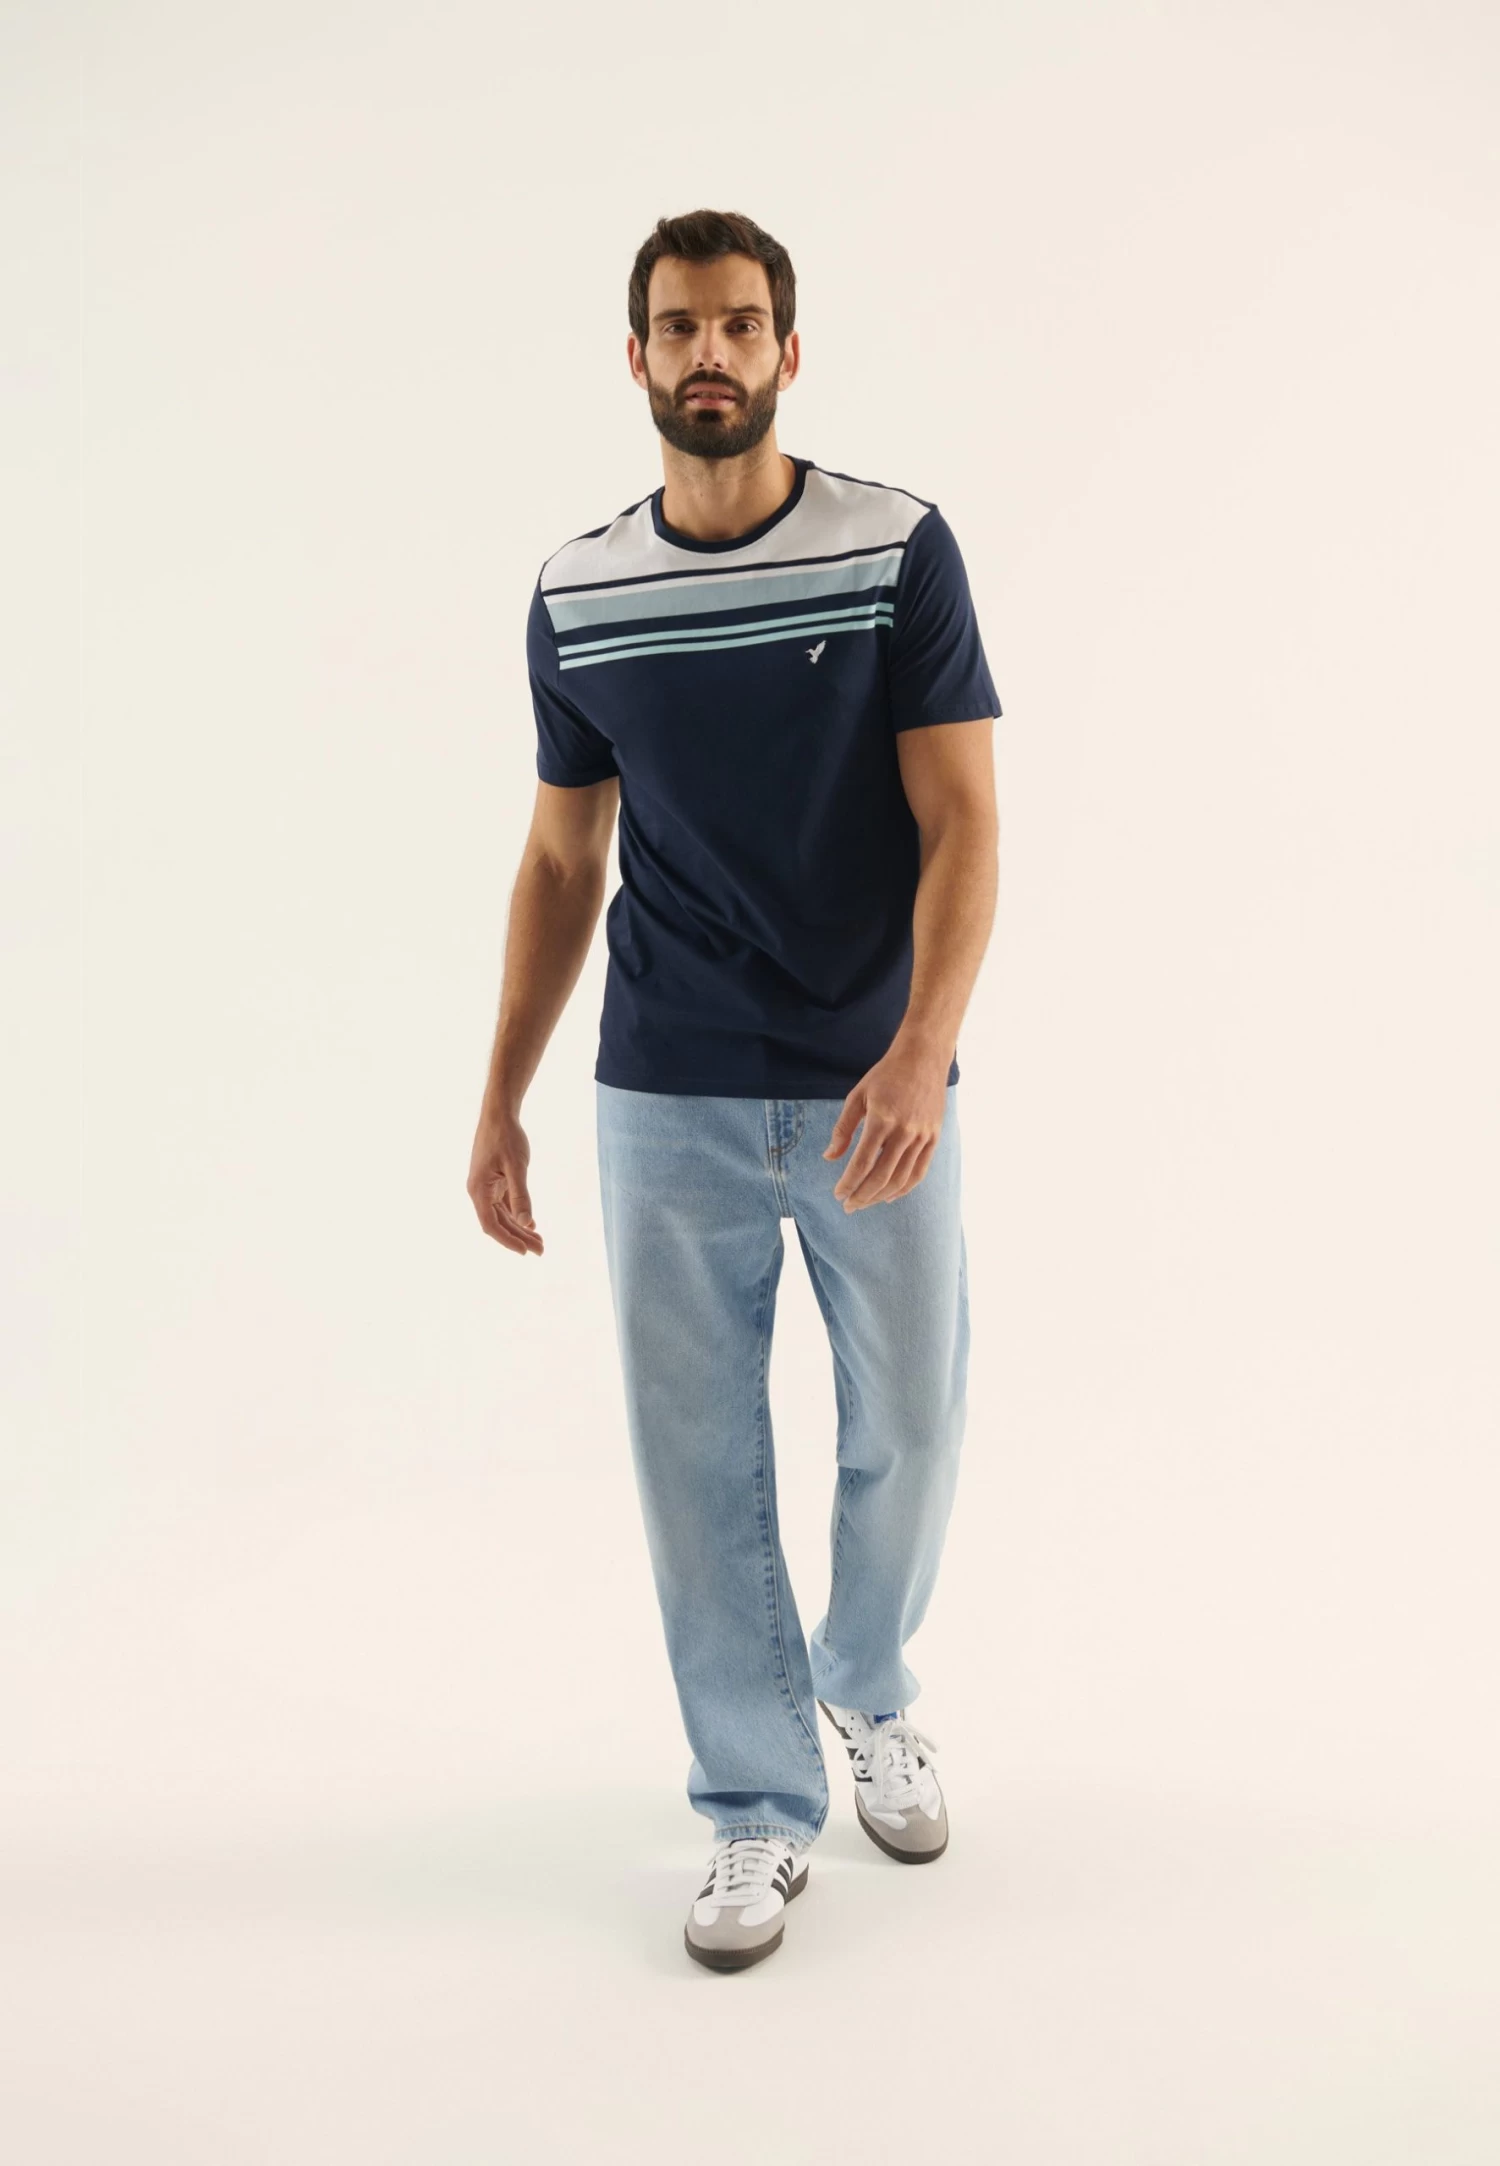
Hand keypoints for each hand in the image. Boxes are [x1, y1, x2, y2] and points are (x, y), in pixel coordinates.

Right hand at [467, 1107, 544, 1255]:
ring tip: (540, 1241)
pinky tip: (531, 1224)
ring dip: (520, 1228)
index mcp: (478, 1190)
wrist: (499, 1114)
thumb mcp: (517, 1166)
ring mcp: (485, 1187)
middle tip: (541, 1250)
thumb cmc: (506, 1136)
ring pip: (502, 1215)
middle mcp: (478, 1191)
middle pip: (498, 1223)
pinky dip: (517, 1215)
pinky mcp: (493, 1181)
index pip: (491, 1225)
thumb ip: (521, 1195)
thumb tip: (526, 1223)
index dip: (507, 1240)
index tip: (526, 1251)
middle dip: (519, 1237)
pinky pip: (504, 1205)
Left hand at [823, 1042, 949, 1211]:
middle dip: (862, 1196)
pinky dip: (904, 1188)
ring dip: (881, 1196)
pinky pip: (919, 1172)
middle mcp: (904, 1131)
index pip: (862, 1163)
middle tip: (849, 1206)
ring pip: (901, 1178)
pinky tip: (890, 1196)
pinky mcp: (933, 1137)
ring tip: (865, 1203)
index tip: (838, 1194)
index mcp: (881, 1119)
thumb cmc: (886, 1075)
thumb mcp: (857, 1096)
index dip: (849, 1183)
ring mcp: (922, 1136)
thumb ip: (843, 1128)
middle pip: (881, 1176)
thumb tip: (829, 1157)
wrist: (923, 1058)